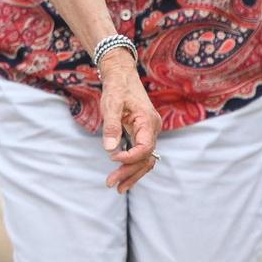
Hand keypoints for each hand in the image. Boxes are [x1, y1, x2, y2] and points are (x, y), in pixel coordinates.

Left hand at [99, 52, 160, 193]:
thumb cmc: (117, 87)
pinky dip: (133, 166)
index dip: (130, 158)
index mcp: (148, 121)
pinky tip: (123, 177)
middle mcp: (153, 129)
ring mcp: (149, 132)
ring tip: (117, 187)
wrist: (121, 74)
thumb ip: (111, 125)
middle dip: (129, 172)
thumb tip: (109, 149)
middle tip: (111, 184)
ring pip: (145, 159)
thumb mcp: (111, 103)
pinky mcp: (142, 134)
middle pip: (145, 158)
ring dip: (131, 173)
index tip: (113, 159)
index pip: (145, 148)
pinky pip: (141, 154)